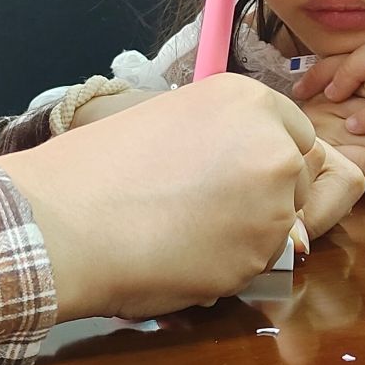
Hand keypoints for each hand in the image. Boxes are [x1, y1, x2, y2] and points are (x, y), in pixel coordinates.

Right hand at [70, 89, 364, 241]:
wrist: (65, 220)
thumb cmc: (100, 166)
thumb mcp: (172, 119)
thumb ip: (226, 136)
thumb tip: (253, 173)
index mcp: (247, 99)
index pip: (297, 133)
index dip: (262, 154)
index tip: (226, 168)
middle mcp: (274, 147)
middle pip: (300, 178)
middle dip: (268, 193)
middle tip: (205, 201)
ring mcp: (273, 206)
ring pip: (285, 224)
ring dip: (250, 231)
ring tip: (187, 227)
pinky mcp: (260, 260)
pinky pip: (259, 263)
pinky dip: (231, 264)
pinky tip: (183, 253)